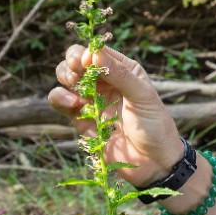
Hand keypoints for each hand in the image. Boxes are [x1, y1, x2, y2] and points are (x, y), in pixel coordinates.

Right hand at [48, 44, 184, 185]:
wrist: (154, 163)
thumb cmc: (155, 126)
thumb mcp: (142, 96)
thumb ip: (119, 74)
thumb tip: (93, 52)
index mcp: (123, 70)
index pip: (97, 51)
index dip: (87, 52)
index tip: (87, 61)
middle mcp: (105, 82)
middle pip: (76, 61)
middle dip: (72, 62)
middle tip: (77, 72)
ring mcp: (91, 100)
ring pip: (65, 78)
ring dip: (64, 77)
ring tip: (76, 88)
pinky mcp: (80, 119)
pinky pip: (60, 102)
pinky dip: (59, 98)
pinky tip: (72, 103)